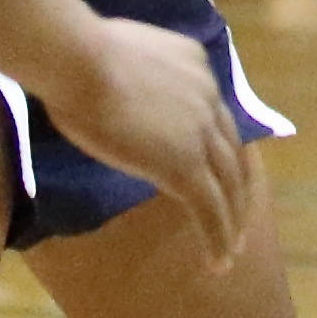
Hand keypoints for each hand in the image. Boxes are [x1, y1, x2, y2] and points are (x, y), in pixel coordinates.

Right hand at [29, 14, 256, 259]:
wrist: (79, 60)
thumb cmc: (77, 54)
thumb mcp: (120, 54)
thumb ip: (135, 75)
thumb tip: (120, 90)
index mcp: (195, 63)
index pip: (217, 112)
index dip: (223, 146)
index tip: (222, 170)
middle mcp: (208, 94)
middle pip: (234, 151)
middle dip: (239, 188)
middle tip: (239, 218)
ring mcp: (200, 131)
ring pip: (229, 185)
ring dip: (233, 221)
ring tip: (232, 250)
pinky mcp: (185, 165)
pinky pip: (210, 209)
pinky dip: (217, 238)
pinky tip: (216, 263)